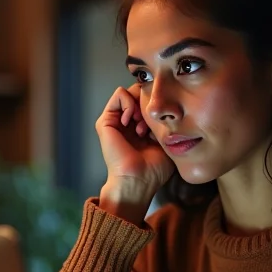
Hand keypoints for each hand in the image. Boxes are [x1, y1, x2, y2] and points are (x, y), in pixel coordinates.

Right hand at [96, 85, 174, 207]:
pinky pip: (119, 94)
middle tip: (149, 122)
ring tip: (141, 124)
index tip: (160, 123)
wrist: (139, 180)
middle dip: (148, 102)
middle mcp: (126, 123)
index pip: (149, 101)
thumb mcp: (166, 140)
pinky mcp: (106, 121)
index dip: (157, 104)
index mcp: (139, 128)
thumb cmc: (154, 169)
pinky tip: (132, 120)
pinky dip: (129, 102)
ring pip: (129, 91)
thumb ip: (166, 123)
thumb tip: (166, 107)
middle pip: (139, 93)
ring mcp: (115, 121)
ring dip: (139, 103)